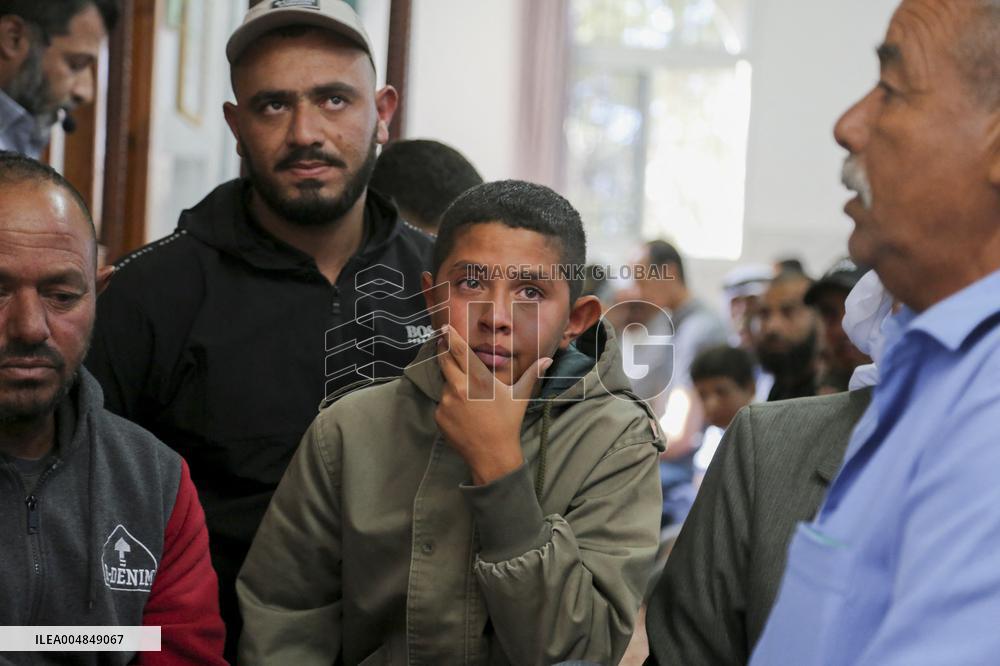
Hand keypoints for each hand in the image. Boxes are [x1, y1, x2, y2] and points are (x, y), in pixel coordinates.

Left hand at [434, 325, 551, 484]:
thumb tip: (548, 360)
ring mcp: (447, 401)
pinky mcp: (439, 415)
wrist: (492, 455)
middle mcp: (460, 387)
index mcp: (479, 379)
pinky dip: (450, 403)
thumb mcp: (520, 396)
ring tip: (468, 398)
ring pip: (445, 383)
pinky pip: (442, 402)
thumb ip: (532, 374)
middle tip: (443, 343)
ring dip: (452, 383)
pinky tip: (463, 414)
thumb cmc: (508, 423)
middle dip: (443, 351)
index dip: (451, 337)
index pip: (460, 351)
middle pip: (445, 361)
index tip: (443, 327)